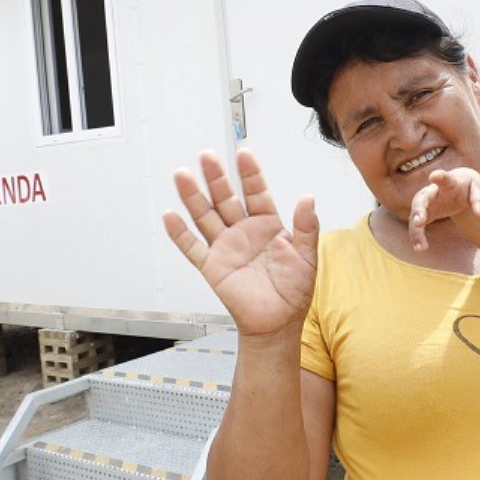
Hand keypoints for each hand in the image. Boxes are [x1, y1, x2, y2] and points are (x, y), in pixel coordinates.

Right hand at [164, 150, 317, 337]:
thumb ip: (307, 228)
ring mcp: (226, 247)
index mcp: (267, 225)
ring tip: (182, 176)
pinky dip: (180, 234)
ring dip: (193, 197)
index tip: (243, 155)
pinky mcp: (212, 267)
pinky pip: (193, 248)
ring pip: (206, 216)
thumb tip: (308, 198)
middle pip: (226, 199)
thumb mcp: (307, 257)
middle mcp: (243, 231)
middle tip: (207, 157)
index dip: (250, 174)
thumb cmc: (294, 292)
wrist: (278, 324)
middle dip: (216, 178)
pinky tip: (170, 217)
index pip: (256, 193)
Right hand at [408, 168, 479, 251]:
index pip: (445, 179)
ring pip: (416, 214)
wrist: (457, 186)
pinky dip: (417, 236)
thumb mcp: (478, 190)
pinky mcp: (424, 214)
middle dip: (419, 209)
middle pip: (422, 198)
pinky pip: (417, 225)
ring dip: (416, 230)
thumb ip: (479, 202)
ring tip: (421, 247)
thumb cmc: (468, 187)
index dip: (440, 177)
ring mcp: (426, 203)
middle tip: (419, 222)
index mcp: (450, 182)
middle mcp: (433, 191)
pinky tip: (420, 248)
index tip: (434, 176)